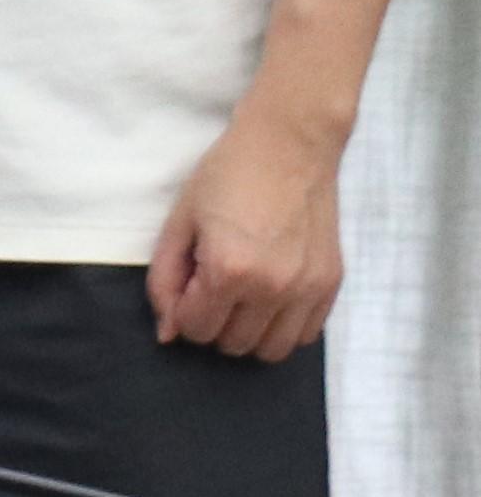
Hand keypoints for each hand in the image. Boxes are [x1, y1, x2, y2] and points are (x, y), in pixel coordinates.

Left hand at [152, 109, 348, 360]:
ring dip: (247, 333)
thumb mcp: (180, 222)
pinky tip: (269, 299)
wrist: (290, 146)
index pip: (196, 330)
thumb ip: (165, 281)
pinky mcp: (332, 285)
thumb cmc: (226, 176)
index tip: (188, 281)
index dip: (182, 311)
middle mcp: (274, 289)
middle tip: (211, 285)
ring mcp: (308, 290)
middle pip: (232, 345)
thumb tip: (167, 334)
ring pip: (270, 350)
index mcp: (230, 271)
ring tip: (239, 297)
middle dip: (211, 323)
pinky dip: (281, 328)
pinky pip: (304, 336)